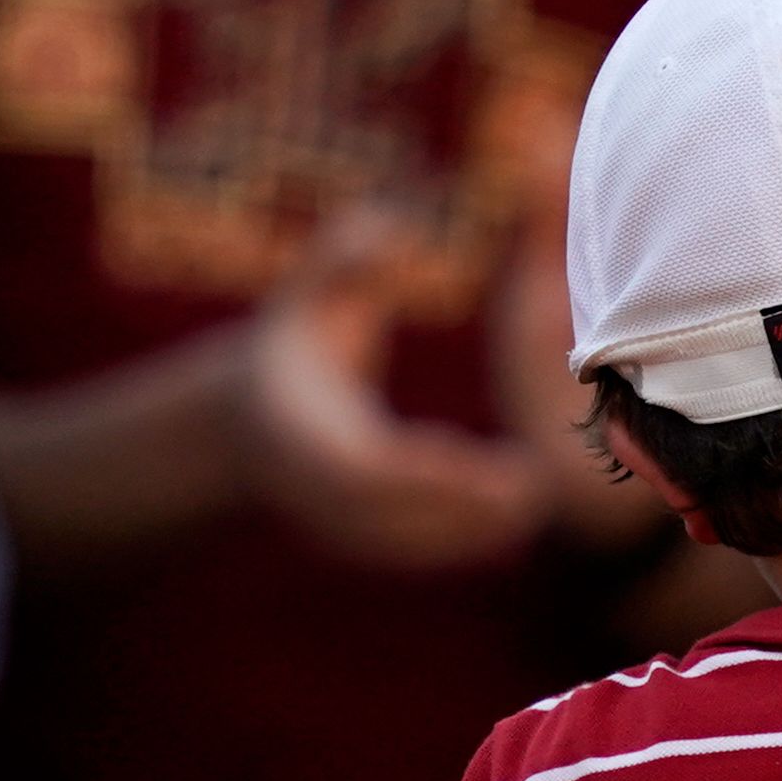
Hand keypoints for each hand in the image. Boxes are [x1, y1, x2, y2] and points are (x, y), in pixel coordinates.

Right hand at [237, 210, 555, 569]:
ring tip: (535, 502)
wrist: (246, 417)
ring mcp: (331, 522)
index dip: (432, 474)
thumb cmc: (292, 339)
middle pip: (396, 515)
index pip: (372, 468)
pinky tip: (512, 521)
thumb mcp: (306, 288)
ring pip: (407, 544)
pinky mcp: (352, 537)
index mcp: (301, 434)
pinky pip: (409, 550)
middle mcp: (315, 489)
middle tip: (535, 489)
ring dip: (471, 533)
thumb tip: (389, 230)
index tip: (491, 471)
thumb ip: (342, 256)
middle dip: (463, 509)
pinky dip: (460, 543)